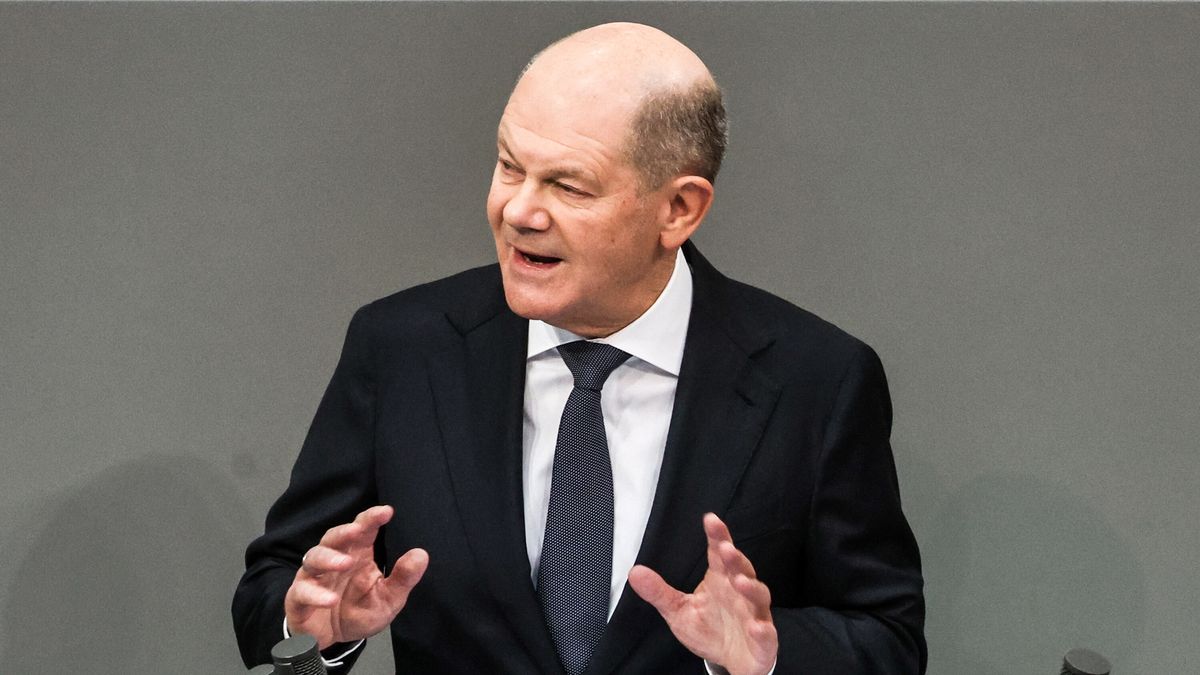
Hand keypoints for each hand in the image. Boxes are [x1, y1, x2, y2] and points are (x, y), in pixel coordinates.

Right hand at [284, 505, 427, 649]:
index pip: (362, 530)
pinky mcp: (299, 599)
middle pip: (333, 537)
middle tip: (358, 530)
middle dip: (345, 531)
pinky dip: (315, 594)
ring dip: (328, 558)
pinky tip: (329, 599)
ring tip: (345, 563)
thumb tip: (421, 554)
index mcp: (358, 555)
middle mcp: (334, 561)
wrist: (334, 640)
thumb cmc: (360, 612)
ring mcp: (314, 578)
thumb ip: (403, 578)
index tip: (387, 511)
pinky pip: (301, 592)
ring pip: (314, 558)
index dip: (371, 518)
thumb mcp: (389, 599)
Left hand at [628, 513, 777, 674]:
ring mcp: (754, 614)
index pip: (719, 555)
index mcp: (720, 581)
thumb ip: (659, 592)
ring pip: (758, 596)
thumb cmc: (709, 630)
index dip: (717, 536)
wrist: (731, 659)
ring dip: (751, 588)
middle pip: (742, 570)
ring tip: (740, 582)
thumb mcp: (678, 611)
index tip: (710, 520)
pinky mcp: (763, 639)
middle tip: (725, 549)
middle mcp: (740, 593)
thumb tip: (635, 572)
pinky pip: (766, 633)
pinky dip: (764, 629)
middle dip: (735, 559)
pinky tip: (758, 626)